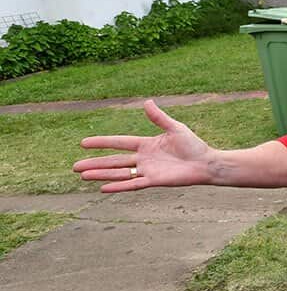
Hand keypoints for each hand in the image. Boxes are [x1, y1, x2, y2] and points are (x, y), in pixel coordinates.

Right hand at [73, 101, 213, 191]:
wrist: (206, 163)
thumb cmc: (193, 145)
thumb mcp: (175, 128)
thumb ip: (159, 118)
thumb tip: (146, 102)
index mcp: (146, 144)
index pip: (119, 143)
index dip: (102, 143)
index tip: (83, 143)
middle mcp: (144, 158)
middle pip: (114, 161)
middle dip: (95, 164)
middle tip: (75, 166)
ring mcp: (148, 170)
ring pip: (119, 173)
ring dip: (101, 174)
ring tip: (83, 176)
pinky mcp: (154, 181)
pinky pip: (133, 184)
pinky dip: (119, 186)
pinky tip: (103, 188)